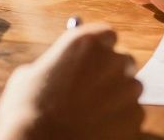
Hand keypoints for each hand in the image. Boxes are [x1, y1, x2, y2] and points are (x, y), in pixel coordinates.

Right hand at [0, 24, 143, 139]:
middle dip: (110, 74)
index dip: (99, 50)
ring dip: (117, 97)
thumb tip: (53, 69)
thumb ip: (51, 66)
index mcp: (86, 41)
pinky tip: (97, 128)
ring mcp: (127, 87)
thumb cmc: (28, 109)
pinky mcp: (135, 115)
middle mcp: (112, 59)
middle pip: (123, 60)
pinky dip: (120, 120)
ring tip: (92, 113)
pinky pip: (132, 113)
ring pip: (130, 88)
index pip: (106, 35)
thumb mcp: (28, 76)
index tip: (92, 61)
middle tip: (92, 91)